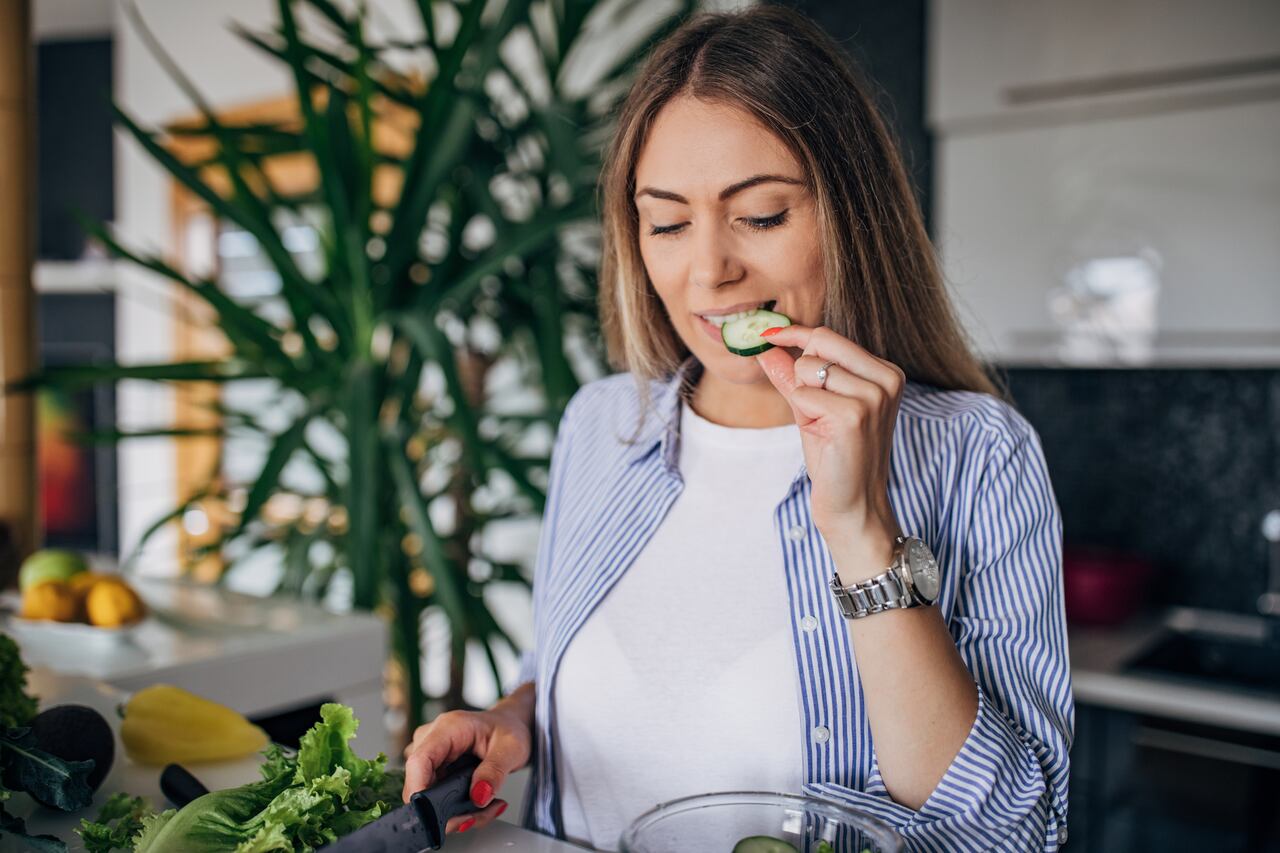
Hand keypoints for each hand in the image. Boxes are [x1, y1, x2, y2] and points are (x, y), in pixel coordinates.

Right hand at [402, 706, 531, 834]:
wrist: (509, 726)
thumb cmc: (508, 729)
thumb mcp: (511, 748)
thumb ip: (495, 772)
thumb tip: (478, 797)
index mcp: (448, 728)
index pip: (420, 761)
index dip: (420, 790)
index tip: (437, 815)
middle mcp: (431, 740)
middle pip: (422, 785)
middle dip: (450, 810)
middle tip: (482, 812)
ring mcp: (430, 756)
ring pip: (429, 797)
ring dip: (458, 812)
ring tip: (488, 806)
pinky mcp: (433, 770)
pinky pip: (436, 798)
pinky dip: (458, 808)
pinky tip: (479, 802)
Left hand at [754, 323, 905, 546]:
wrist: (854, 505)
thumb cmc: (836, 458)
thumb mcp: (814, 408)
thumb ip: (793, 375)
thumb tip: (767, 347)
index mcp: (885, 372)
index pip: (830, 336)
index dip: (795, 334)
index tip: (769, 333)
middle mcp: (885, 378)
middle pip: (820, 343)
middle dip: (801, 372)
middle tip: (812, 408)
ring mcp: (872, 396)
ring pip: (807, 368)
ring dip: (802, 399)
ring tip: (822, 426)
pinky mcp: (853, 415)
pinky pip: (802, 395)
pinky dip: (802, 416)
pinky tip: (823, 436)